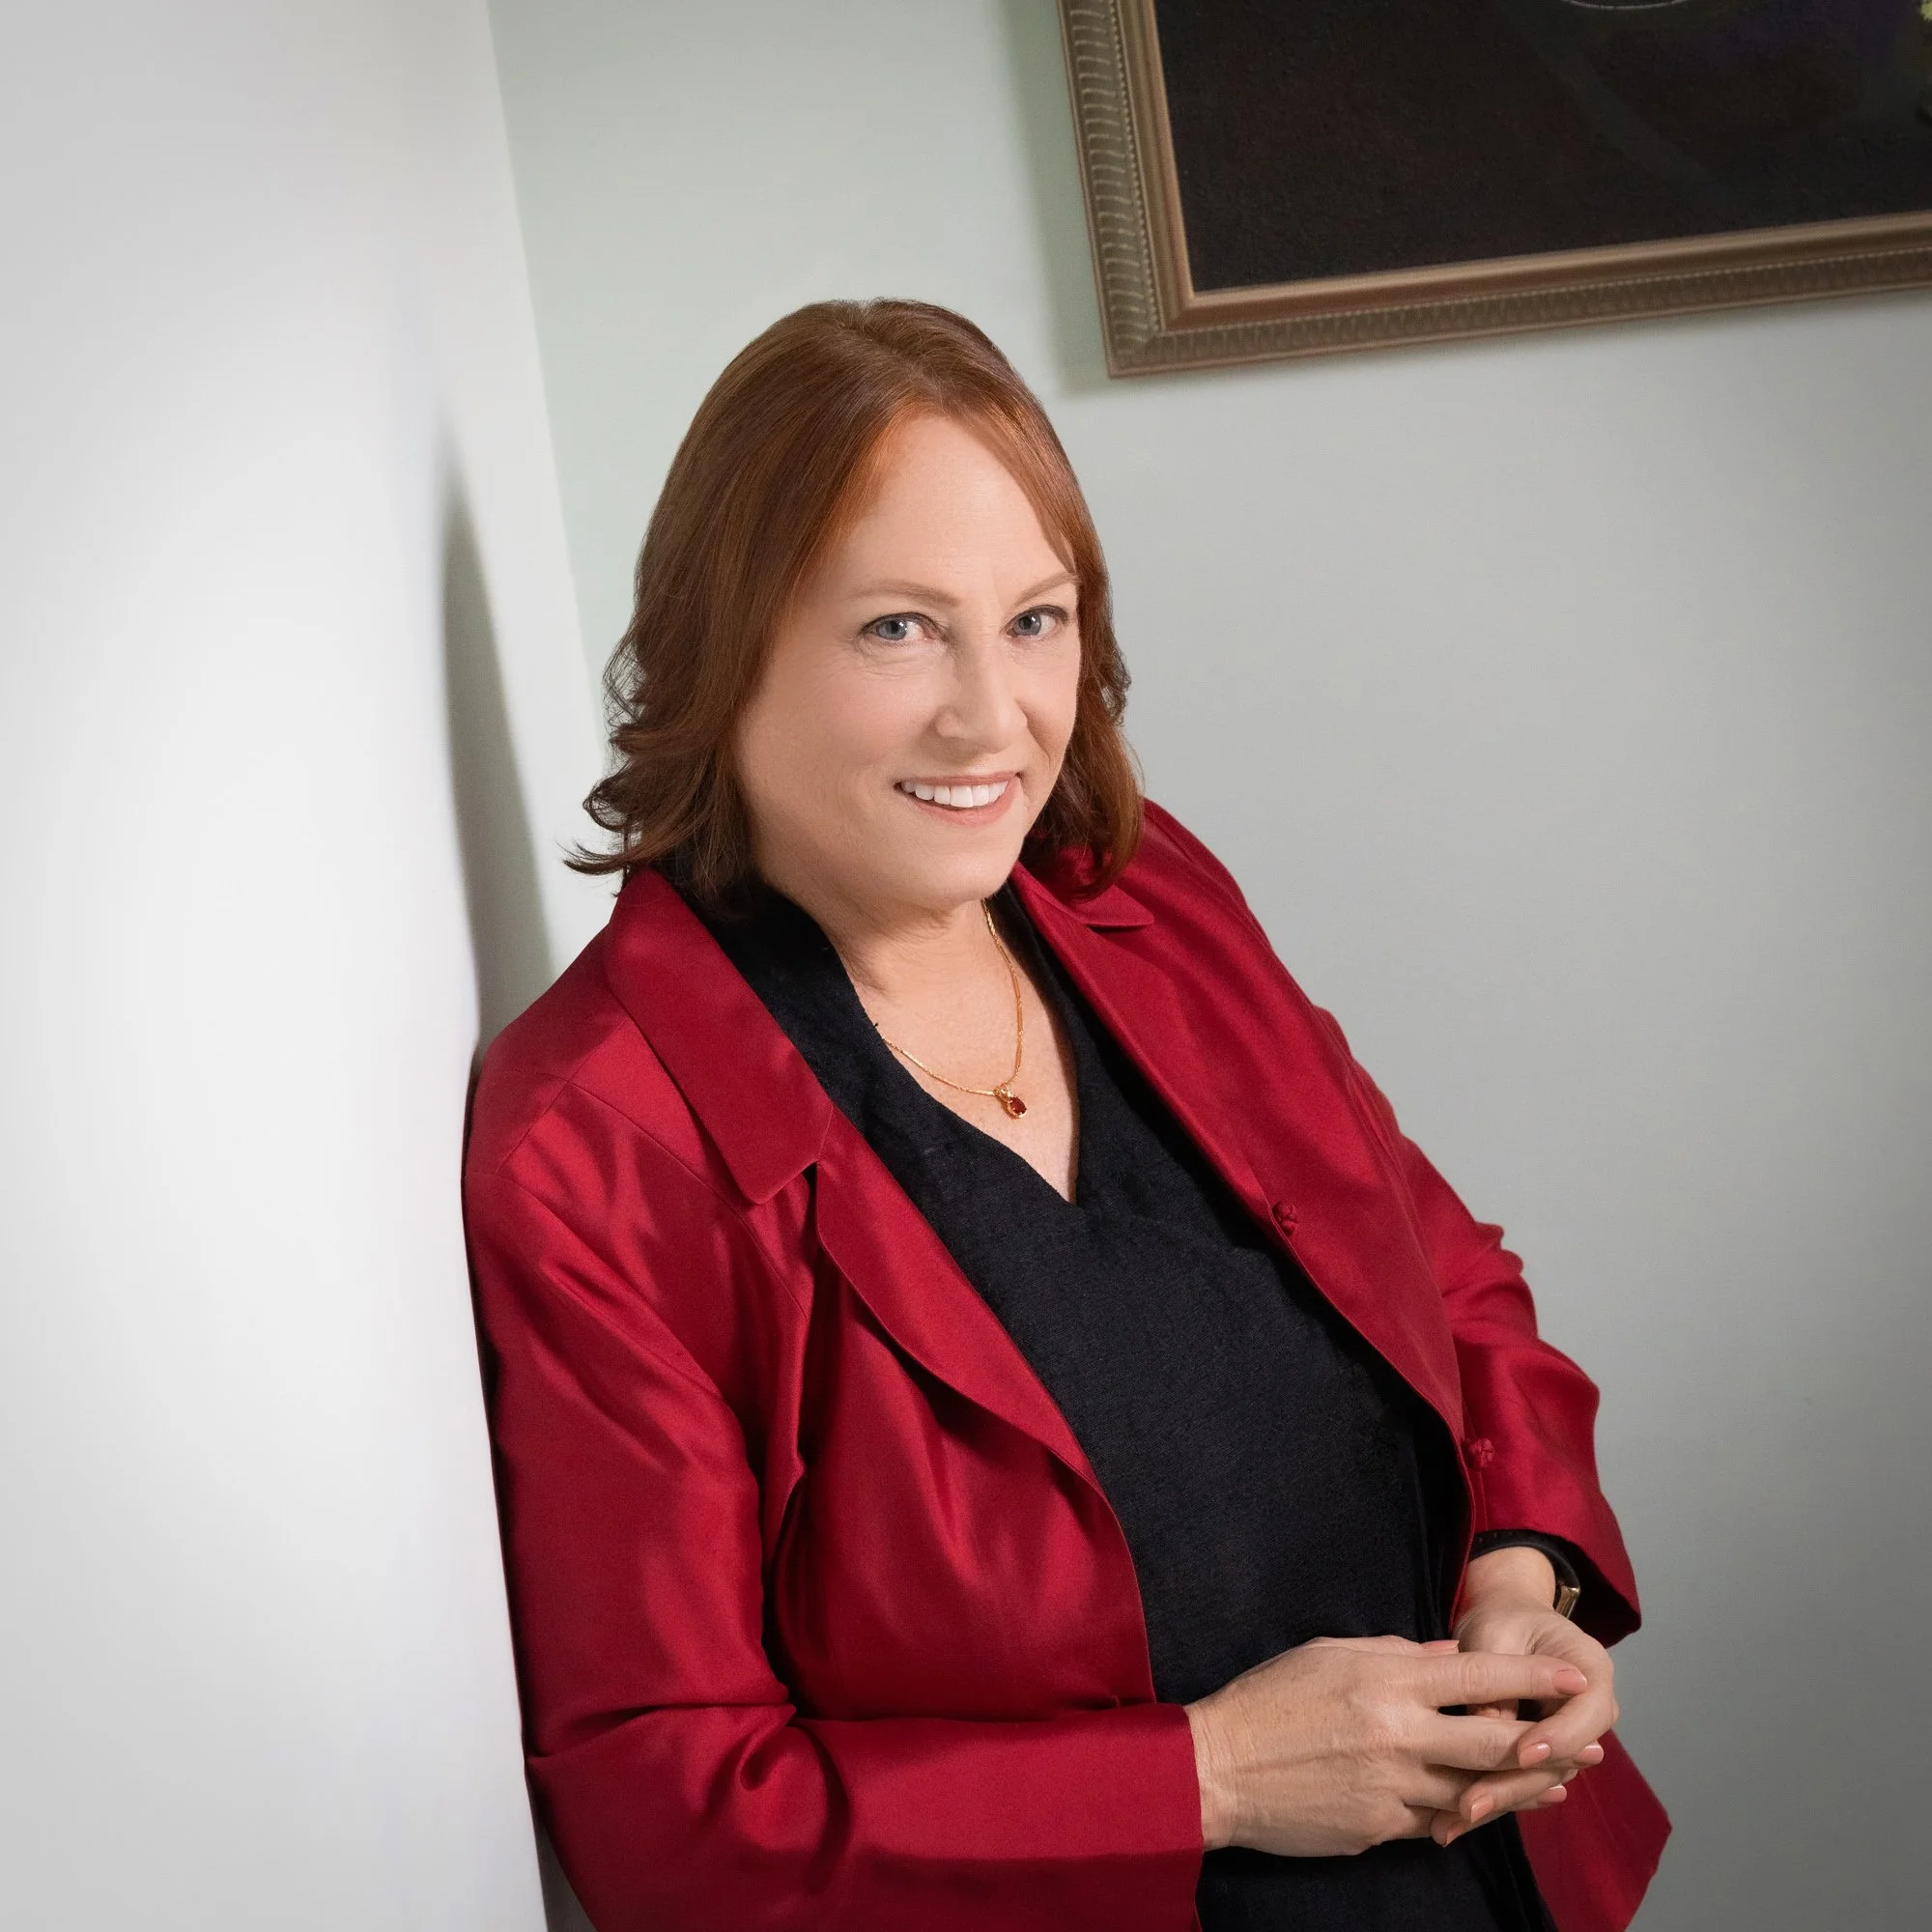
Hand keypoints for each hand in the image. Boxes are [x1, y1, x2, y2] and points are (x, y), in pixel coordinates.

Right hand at [1185, 1633, 1590, 1857]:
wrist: (1219, 1769)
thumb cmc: (1269, 1699)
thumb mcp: (1328, 1655)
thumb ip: (1393, 1655)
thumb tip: (1446, 1656)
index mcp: (1387, 1682)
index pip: (1477, 1676)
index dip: (1532, 1676)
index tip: (1573, 1674)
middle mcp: (1399, 1736)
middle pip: (1495, 1744)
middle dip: (1549, 1741)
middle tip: (1590, 1741)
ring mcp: (1391, 1789)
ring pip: (1475, 1792)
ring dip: (1520, 1789)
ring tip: (1558, 1783)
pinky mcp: (1379, 1829)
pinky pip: (1435, 1821)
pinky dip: (1466, 1813)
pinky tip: (1487, 1808)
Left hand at [1431, 1547, 1617, 1845]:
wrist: (1508, 1620)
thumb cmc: (1503, 1619)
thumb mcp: (1496, 1636)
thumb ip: (1495, 1682)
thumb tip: (1482, 1730)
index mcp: (1592, 1672)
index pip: (1586, 1715)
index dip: (1557, 1737)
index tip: (1523, 1752)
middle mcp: (1590, 1714)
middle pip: (1563, 1761)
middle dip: (1516, 1784)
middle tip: (1470, 1807)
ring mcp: (1568, 1740)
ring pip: (1540, 1779)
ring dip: (1499, 1800)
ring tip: (1453, 1822)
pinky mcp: (1542, 1757)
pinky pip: (1520, 1779)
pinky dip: (1489, 1795)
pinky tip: (1451, 1820)